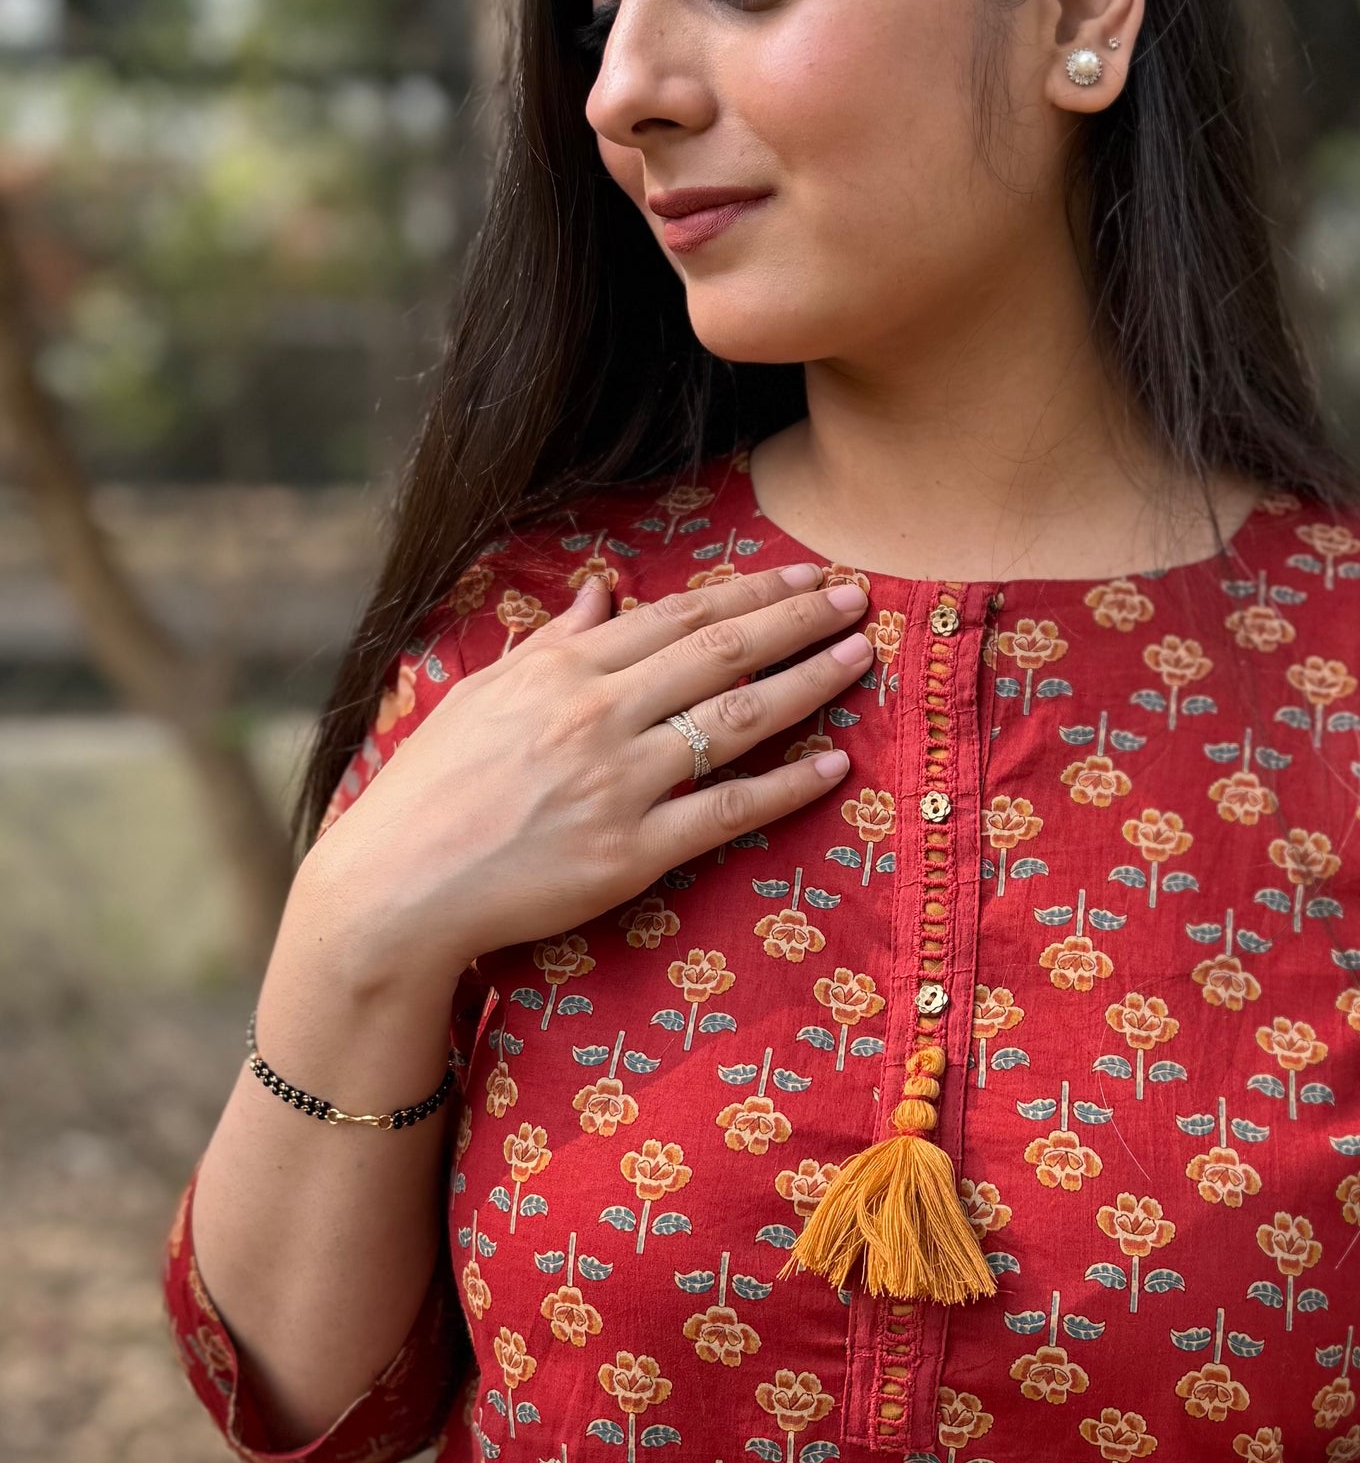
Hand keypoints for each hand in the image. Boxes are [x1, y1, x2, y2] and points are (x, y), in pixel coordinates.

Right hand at [289, 562, 870, 1000]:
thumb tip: (603, 589)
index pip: (681, 617)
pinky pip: (725, 811)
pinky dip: (786, 785)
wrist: (395, 887)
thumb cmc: (431, 789)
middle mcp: (596, 715)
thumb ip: (552, 643)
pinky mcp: (630, 853)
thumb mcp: (482, 694)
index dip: (753, 592)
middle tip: (860, 598)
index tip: (808, 575)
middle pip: (722, 653)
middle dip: (798, 620)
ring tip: (860, 658)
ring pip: (735, 721)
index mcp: (562, 671)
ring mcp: (617, 784)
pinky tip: (833, 764)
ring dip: (808, 684)